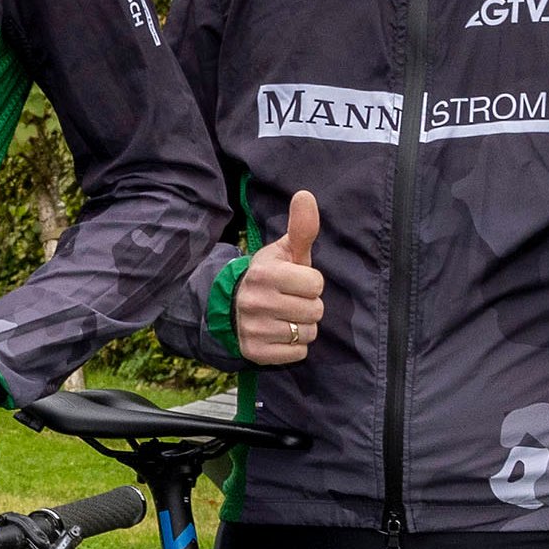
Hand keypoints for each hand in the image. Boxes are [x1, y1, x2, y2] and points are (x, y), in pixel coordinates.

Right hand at [235, 190, 325, 366]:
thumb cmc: (270, 276)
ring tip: (285, 318)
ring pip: (306, 334)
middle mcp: (256, 301)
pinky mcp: (254, 352)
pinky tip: (279, 334)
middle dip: (309, 307)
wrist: (232, 307)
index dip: (311, 283)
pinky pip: (296, 354)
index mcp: (265, 273)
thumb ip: (300, 227)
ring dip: (302, 328)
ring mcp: (253, 328)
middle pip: (315, 311)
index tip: (296, 282)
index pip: (316, 284)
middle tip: (291, 301)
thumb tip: (306, 194)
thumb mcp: (284, 251)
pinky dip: (293, 347)